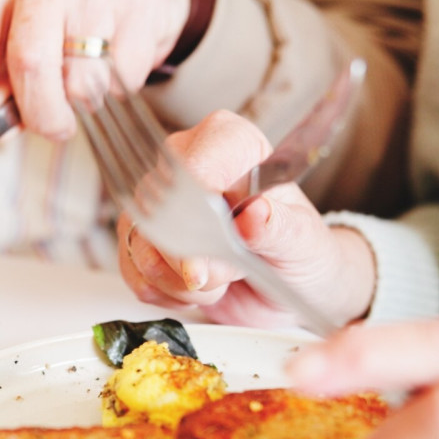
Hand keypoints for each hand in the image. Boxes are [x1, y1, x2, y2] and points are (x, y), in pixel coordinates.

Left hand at [0, 0, 198, 159]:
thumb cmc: (64, 14)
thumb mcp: (18, 33)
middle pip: (31, 63)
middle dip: (40, 114)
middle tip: (55, 125)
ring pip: (83, 82)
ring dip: (85, 100)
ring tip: (90, 72)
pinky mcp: (140, 13)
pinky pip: (126, 79)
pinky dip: (120, 86)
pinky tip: (118, 56)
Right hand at [118, 109, 375, 328]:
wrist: (289, 284)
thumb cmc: (298, 250)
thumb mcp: (302, 240)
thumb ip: (277, 228)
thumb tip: (255, 213)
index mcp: (229, 145)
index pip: (196, 161)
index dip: (201, 200)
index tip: (221, 235)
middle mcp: (185, 167)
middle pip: (162, 211)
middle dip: (197, 259)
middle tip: (232, 270)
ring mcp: (158, 205)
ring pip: (144, 249)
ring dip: (185, 283)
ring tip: (222, 278)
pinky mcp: (142, 243)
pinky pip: (137, 275)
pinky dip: (170, 294)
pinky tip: (198, 288)